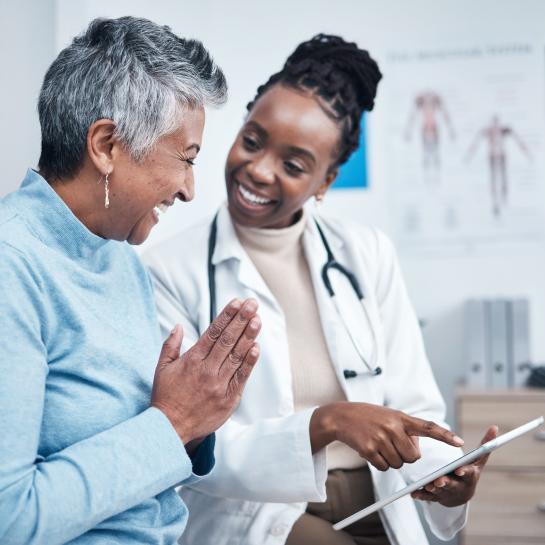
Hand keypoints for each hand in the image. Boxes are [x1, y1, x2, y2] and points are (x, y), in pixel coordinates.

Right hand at [151, 298, 260, 444]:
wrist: (169, 430)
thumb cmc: (165, 397)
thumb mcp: (162, 368)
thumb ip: (171, 345)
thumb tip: (179, 326)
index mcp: (192, 360)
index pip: (213, 332)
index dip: (227, 316)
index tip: (237, 302)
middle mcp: (207, 370)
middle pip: (228, 340)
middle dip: (241, 319)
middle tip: (252, 304)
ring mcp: (219, 385)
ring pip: (237, 356)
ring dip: (249, 336)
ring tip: (257, 320)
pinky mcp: (228, 399)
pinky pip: (241, 377)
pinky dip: (249, 362)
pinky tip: (256, 347)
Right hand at [311, 402, 464, 471]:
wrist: (340, 416)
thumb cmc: (367, 417)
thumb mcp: (388, 416)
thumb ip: (404, 429)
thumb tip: (416, 451)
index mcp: (400, 417)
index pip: (427, 427)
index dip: (444, 435)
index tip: (460, 443)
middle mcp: (392, 427)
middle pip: (413, 457)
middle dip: (406, 456)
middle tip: (392, 445)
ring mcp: (381, 438)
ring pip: (398, 464)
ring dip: (391, 460)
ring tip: (378, 444)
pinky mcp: (369, 450)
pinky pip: (384, 467)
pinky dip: (379, 463)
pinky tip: (370, 450)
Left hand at [411, 425, 497, 506]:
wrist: (462, 494)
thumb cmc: (470, 471)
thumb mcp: (478, 460)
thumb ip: (485, 445)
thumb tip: (495, 427)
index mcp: (470, 476)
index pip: (469, 474)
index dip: (464, 472)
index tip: (459, 470)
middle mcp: (460, 486)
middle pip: (453, 485)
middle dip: (446, 482)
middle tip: (439, 480)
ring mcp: (448, 493)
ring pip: (440, 492)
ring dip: (433, 489)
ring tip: (428, 484)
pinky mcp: (436, 497)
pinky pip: (428, 497)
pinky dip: (421, 495)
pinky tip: (414, 493)